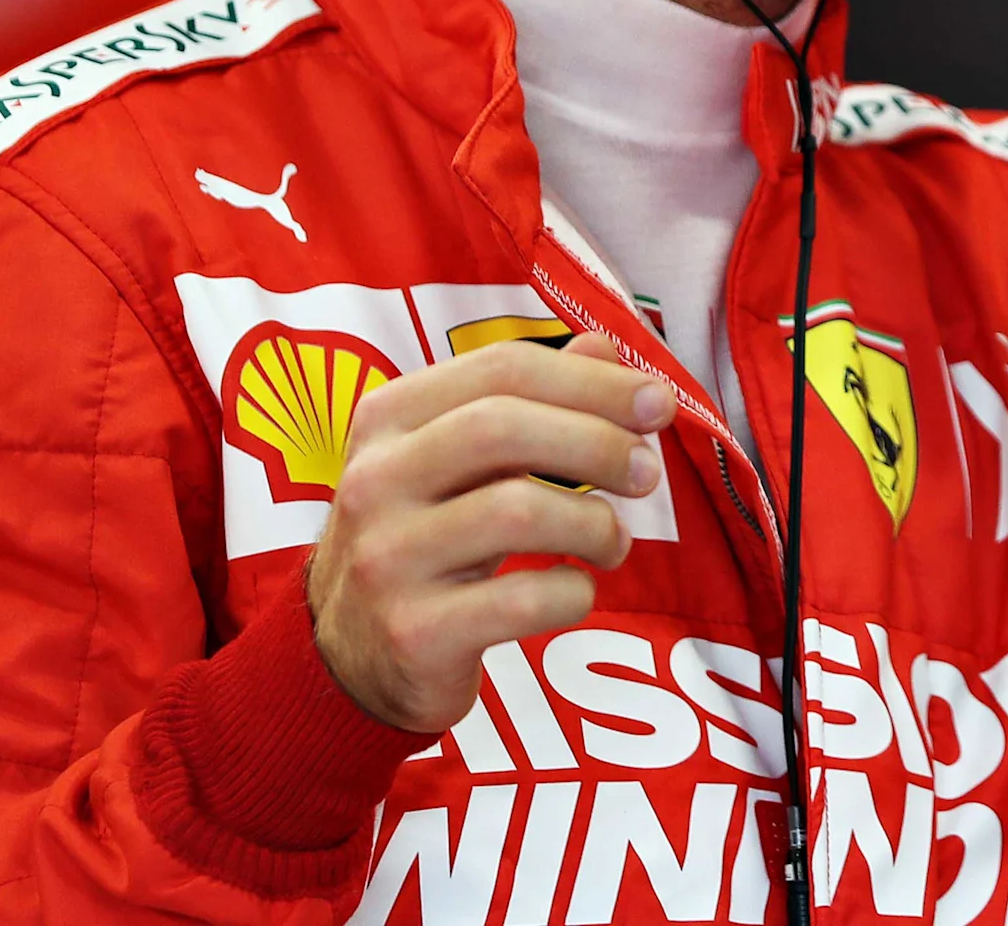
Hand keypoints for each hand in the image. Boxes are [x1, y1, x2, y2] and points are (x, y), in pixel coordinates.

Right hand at [307, 333, 673, 731]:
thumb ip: (527, 401)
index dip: (594, 380)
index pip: (503, 368)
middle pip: (504, 427)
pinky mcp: (414, 632)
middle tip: (647, 472)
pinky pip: (523, 599)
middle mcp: (375, 480)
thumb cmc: (426, 538)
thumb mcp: (457, 462)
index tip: (658, 402)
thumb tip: (606, 348)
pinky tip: (575, 590)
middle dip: (598, 442)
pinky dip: (573, 592)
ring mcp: (386, 558)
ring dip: (594, 523)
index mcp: (387, 417)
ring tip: (613, 542)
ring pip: (517, 510)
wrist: (350, 659)